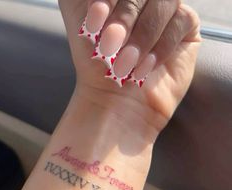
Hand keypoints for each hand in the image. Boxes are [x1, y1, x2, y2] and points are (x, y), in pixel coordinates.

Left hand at [59, 0, 200, 136]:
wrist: (118, 102)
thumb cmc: (98, 67)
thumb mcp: (82, 27)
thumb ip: (88, 0)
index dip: (108, 0)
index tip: (94, 24)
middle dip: (124, 19)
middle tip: (109, 48)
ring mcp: (165, 11)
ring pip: (164, 2)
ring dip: (142, 37)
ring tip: (126, 64)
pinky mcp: (184, 26)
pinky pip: (181, 21)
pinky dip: (161, 46)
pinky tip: (146, 67)